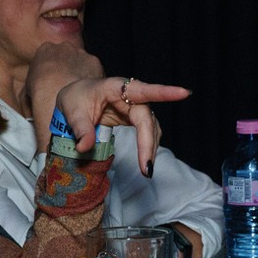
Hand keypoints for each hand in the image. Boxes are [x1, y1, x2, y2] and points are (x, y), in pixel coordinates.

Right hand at [24, 43, 103, 141]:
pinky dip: (91, 76)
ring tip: (78, 87)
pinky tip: (87, 88)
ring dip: (81, 69)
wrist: (58, 96)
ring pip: (82, 60)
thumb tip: (37, 85)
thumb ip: (36, 76)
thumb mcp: (29, 84)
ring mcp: (80, 52)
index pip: (50, 53)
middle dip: (68, 63)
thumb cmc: (40, 92)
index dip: (53, 65)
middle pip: (67, 53)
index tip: (55, 75)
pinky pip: (93, 68)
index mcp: (46, 49)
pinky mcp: (94, 61)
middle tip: (67, 80)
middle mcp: (64, 46)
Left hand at [56, 76, 189, 175]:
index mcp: (115, 87)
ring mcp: (136, 107)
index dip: (164, 92)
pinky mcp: (136, 118)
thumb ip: (80, 129)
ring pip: (150, 127)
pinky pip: (147, 132)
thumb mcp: (72, 112)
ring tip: (146, 170)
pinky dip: (147, 148)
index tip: (184, 93)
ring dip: (150, 148)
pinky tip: (145, 162)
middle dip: (148, 143)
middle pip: (146, 118)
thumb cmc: (76, 98)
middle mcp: (130, 96)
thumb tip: (84, 148)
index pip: (142, 90)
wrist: (77, 98)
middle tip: (146, 168)